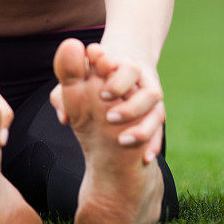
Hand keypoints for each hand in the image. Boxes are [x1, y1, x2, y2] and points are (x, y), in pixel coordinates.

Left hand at [50, 42, 164, 163]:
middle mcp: (141, 81)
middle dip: (131, 106)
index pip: (126, 69)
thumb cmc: (91, 77)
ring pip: (156, 111)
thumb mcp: (74, 82)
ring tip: (122, 140)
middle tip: (109, 118)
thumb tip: (64, 118)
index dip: (116, 81)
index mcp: (122, 67)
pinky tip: (144, 156)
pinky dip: (153, 143)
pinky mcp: (155, 113)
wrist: (118, 71)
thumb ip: (64, 94)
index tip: (102, 95)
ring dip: (142, 128)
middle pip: (147, 90)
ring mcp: (150, 97)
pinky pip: (159, 130)